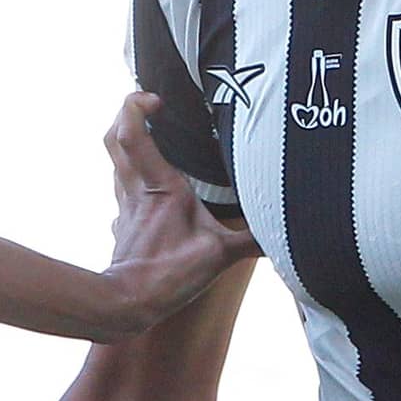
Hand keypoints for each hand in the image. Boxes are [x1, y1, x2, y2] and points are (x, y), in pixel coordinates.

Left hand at [93, 93, 252, 338]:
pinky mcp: (123, 223)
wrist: (128, 303)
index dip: (135, 105)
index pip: (132, 133)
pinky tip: (148, 184)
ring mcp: (125, 206)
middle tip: (148, 105)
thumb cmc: (169, 275)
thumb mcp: (219, 256)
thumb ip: (253, 240)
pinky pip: (121, 187)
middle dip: (126, 112)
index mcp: (161, 186)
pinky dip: (131, 174)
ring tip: (151, 134)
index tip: (156, 98)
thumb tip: (287, 232)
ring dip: (127, 140)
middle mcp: (137, 189)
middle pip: (113, 136)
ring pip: (115, 160)